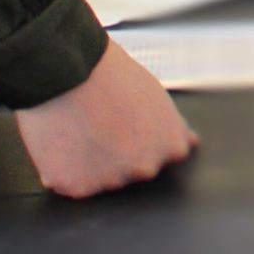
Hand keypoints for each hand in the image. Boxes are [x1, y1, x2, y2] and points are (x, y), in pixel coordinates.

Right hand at [13, 42, 198, 198]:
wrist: (67, 67)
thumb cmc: (110, 74)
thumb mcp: (156, 96)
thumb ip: (174, 128)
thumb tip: (190, 143)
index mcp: (169, 147)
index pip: (163, 157)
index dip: (143, 140)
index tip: (128, 126)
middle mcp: (144, 169)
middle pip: (130, 170)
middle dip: (117, 154)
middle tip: (100, 122)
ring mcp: (110, 181)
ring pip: (98, 179)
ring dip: (89, 162)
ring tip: (79, 126)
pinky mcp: (75, 186)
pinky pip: (69, 183)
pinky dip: (63, 167)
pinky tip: (62, 139)